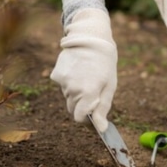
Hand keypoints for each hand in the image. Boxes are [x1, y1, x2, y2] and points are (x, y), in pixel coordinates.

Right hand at [50, 8, 116, 131]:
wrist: (90, 37)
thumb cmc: (104, 62)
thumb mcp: (109, 85)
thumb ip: (103, 108)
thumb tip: (101, 128)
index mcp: (88, 93)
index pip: (79, 118)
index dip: (86, 118)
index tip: (92, 113)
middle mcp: (73, 89)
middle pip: (73, 108)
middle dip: (81, 104)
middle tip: (92, 90)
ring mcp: (63, 82)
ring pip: (67, 96)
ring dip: (75, 92)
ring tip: (86, 75)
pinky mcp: (56, 74)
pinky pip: (62, 85)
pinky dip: (69, 82)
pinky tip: (77, 70)